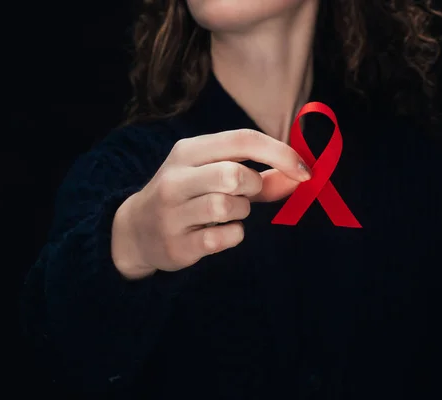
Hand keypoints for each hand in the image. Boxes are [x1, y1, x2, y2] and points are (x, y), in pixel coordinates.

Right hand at [111, 129, 310, 278]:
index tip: (305, 170)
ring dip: (241, 213)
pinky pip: (225, 238)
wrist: (135, 231)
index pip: (242, 139)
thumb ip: (259, 176)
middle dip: (253, 187)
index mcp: (189, 151)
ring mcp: (173, 212)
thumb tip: (300, 177)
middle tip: (245, 195)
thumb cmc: (186, 196)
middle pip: (235, 174)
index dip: (280, 153)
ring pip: (229, 206)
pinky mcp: (177, 244)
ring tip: (227, 215)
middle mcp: (176, 177)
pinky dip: (234, 235)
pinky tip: (218, 234)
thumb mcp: (214, 176)